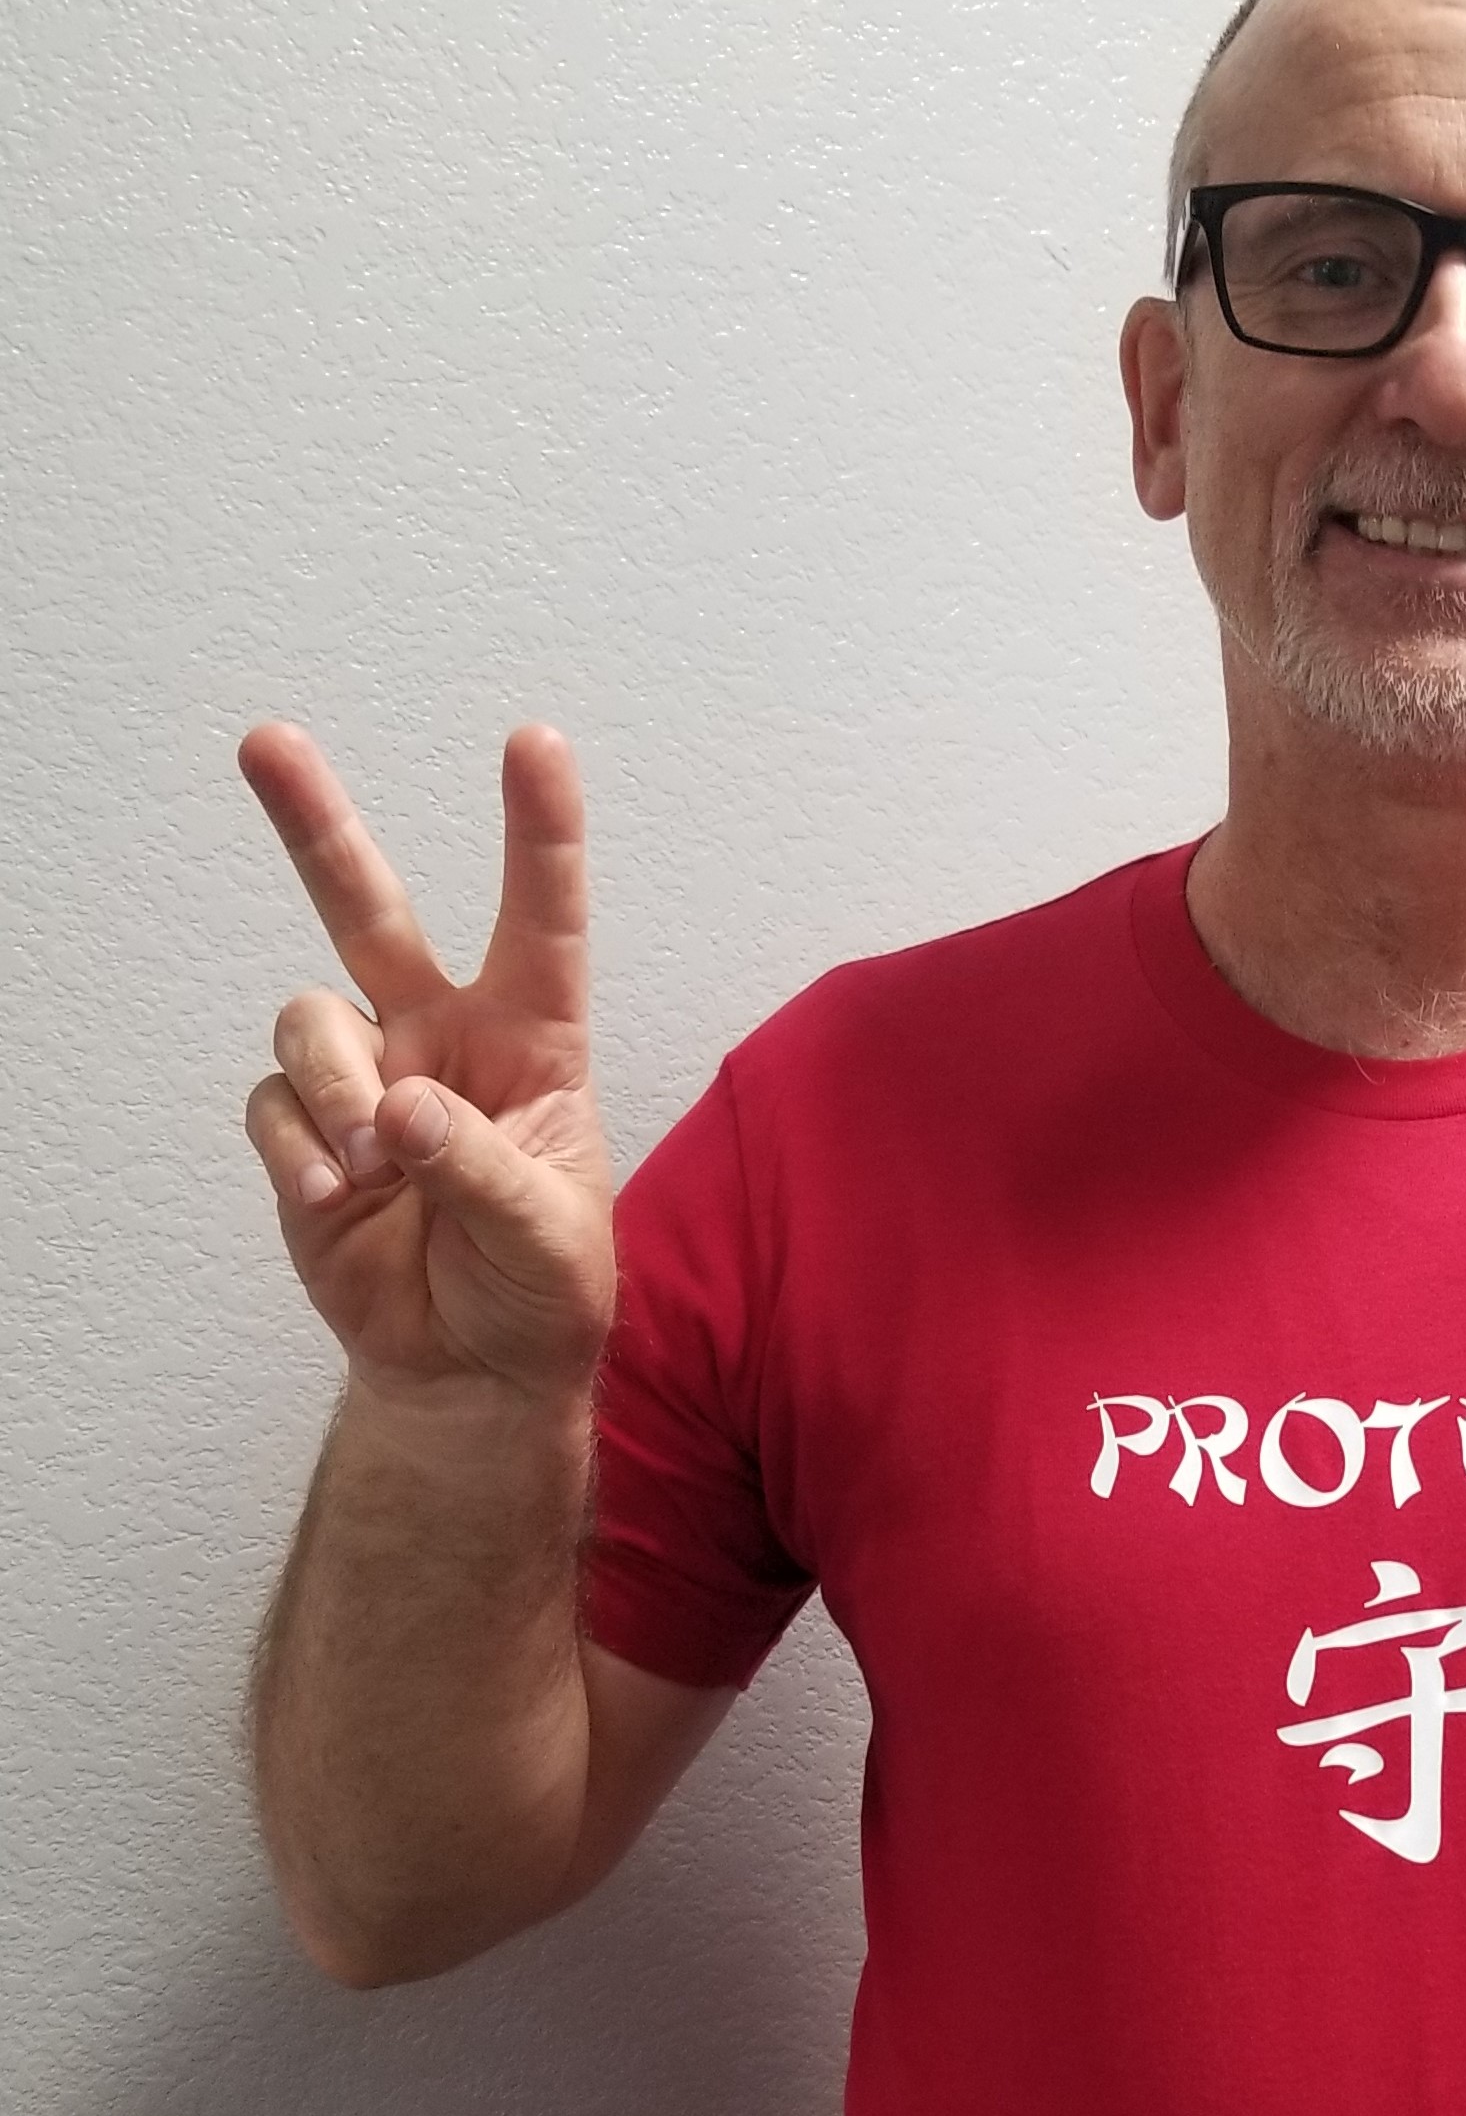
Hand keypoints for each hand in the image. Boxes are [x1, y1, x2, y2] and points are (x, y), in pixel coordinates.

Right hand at [240, 724, 616, 1410]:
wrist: (470, 1374)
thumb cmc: (539, 1294)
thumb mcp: (548, 1243)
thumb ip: (483, 1172)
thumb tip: (403, 1108)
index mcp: (533, 1045)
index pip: (541, 925)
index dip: (538, 834)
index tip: (532, 741)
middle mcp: (442, 1040)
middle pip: (369, 913)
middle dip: (316, 827)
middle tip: (267, 740)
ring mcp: (367, 1081)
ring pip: (311, 1017)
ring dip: (333, 1085)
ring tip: (372, 1164)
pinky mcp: (307, 1133)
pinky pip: (274, 1101)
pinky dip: (300, 1147)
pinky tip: (341, 1196)